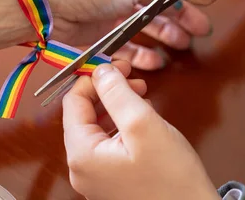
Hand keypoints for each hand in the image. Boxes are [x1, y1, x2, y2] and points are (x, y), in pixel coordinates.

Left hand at [32, 0, 210, 69]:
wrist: (49, 4)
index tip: (200, 2)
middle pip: (158, 1)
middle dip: (180, 16)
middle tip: (201, 31)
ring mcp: (110, 8)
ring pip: (144, 24)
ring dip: (164, 35)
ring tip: (183, 47)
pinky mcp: (99, 32)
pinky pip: (125, 44)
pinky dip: (140, 52)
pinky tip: (155, 61)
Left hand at [63, 61, 219, 199]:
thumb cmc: (171, 178)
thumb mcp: (144, 125)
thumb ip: (118, 93)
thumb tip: (100, 71)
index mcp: (82, 154)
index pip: (73, 102)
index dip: (94, 78)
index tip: (118, 65)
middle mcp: (82, 168)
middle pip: (84, 115)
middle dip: (107, 91)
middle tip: (133, 77)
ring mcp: (96, 177)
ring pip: (98, 128)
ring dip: (116, 105)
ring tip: (141, 95)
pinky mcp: (112, 180)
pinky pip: (109, 144)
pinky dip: (122, 124)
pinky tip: (142, 118)